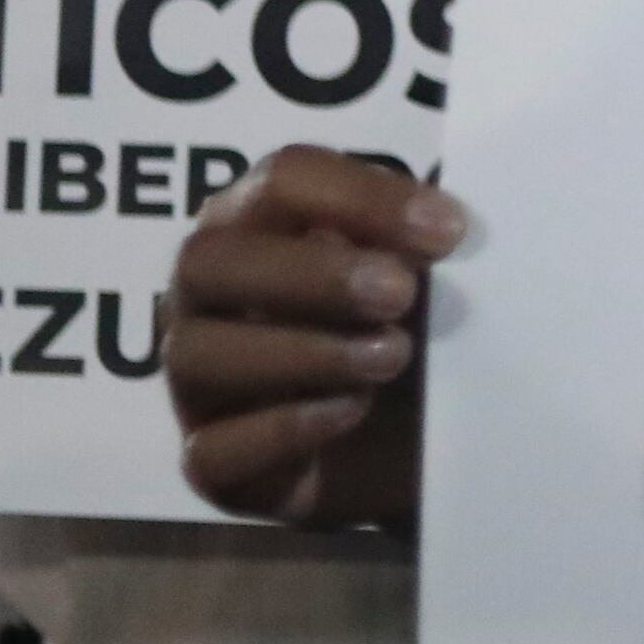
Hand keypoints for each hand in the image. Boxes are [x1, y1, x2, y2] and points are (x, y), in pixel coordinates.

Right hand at [163, 144, 462, 524]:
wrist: (403, 447)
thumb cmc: (399, 329)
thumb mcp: (418, 276)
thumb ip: (417, 243)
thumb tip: (442, 225)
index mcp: (258, 221)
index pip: (284, 179)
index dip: (363, 198)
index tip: (449, 231)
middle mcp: (205, 293)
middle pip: (209, 258)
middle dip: (311, 273)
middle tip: (400, 292)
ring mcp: (194, 381)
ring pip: (198, 353)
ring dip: (306, 350)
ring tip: (392, 355)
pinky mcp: (208, 463)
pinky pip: (214, 448)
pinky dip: (284, 428)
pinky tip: (351, 411)